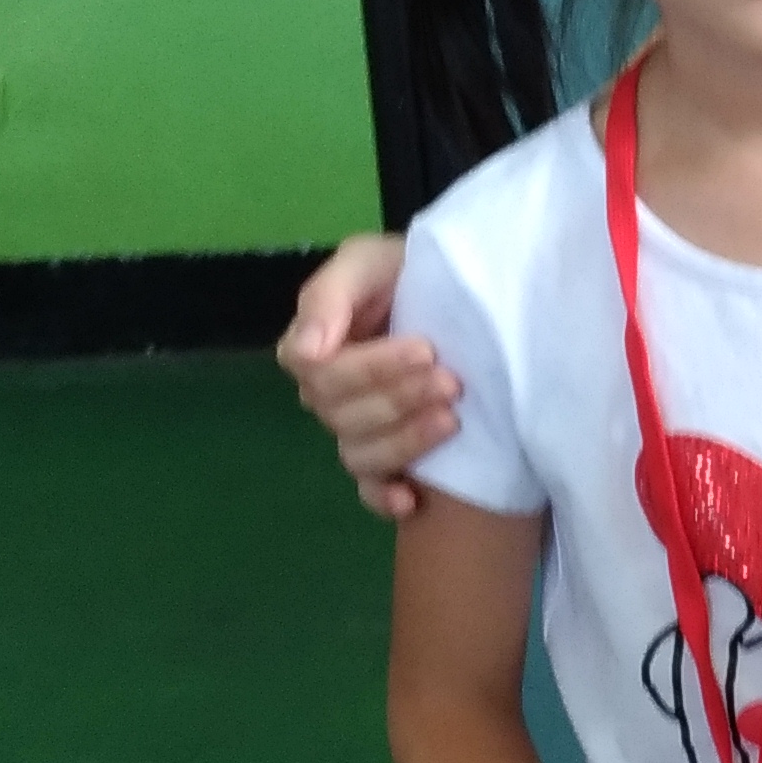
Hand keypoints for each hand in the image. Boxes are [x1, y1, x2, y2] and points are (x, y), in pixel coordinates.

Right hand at [276, 235, 452, 517]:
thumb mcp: (367, 262)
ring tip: (452, 421)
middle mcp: (325, 396)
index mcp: (312, 349)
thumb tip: (306, 352)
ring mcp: (353, 430)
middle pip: (345, 415)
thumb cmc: (404, 271)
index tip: (425, 349)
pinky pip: (369, 488)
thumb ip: (330, 297)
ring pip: (360, 453)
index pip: (325, 372)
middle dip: (401, 398)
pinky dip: (384, 498)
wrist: (455, 292)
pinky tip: (411, 500)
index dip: (374, 366)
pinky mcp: (385, 456)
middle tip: (452, 381)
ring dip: (405, 441)